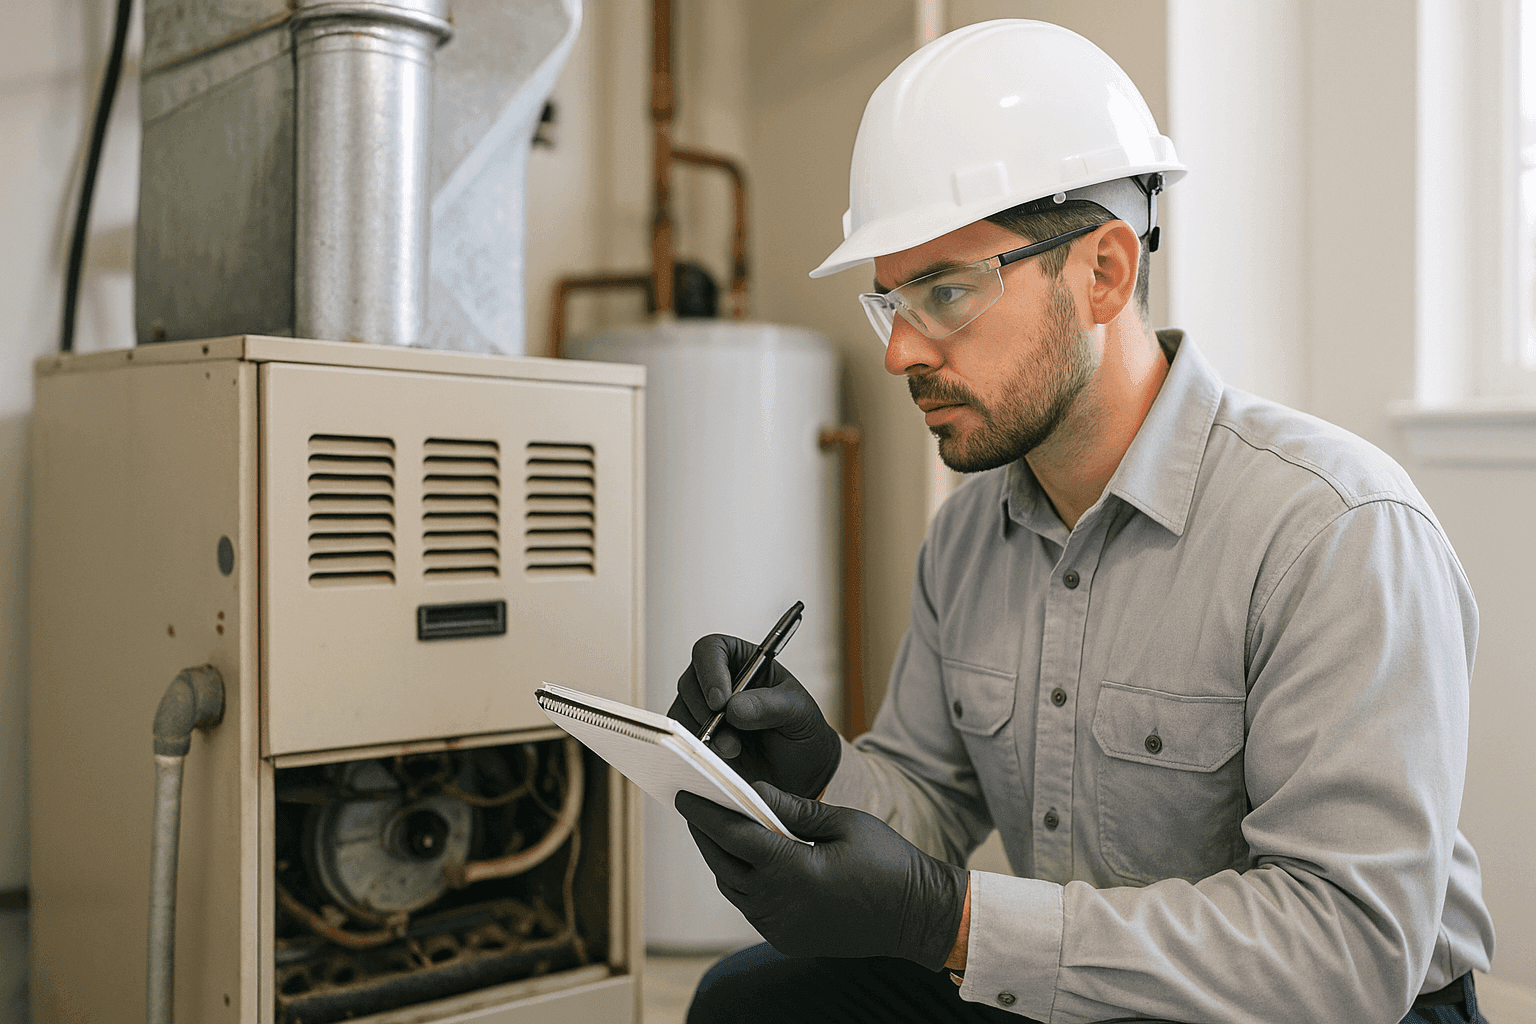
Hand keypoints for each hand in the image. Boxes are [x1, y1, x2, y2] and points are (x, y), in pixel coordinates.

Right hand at [670, 633, 840, 799]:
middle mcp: (718, 681)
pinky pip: (682, 742)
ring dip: (703, 736)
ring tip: (734, 752)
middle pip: (689, 682)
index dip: (710, 672)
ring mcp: (703, 710)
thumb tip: (734, 708)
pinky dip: (698, 751)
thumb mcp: (798, 712)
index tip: (721, 702)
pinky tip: (723, 761)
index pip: (711, 649)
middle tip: (731, 739)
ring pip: (681, 714)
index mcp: (743, 660)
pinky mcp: (697, 738)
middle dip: (706, 713)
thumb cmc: (801, 731)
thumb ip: (771, 705)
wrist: (801, 771)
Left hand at [675, 782, 967, 969]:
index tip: (684, 794)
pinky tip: (745, 861)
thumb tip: (756, 788)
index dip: (705, 813)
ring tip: (716, 830)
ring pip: (732, 887)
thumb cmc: (887, 863)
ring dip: (721, 858)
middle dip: (706, 833)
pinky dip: (740, 882)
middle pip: (723, 862)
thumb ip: (796, 808)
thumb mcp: (845, 823)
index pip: (734, 835)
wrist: (916, 918)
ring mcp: (781, 926)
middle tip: (695, 806)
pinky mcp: (786, 939)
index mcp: (793, 869)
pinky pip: (750, 907)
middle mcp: (779, 903)